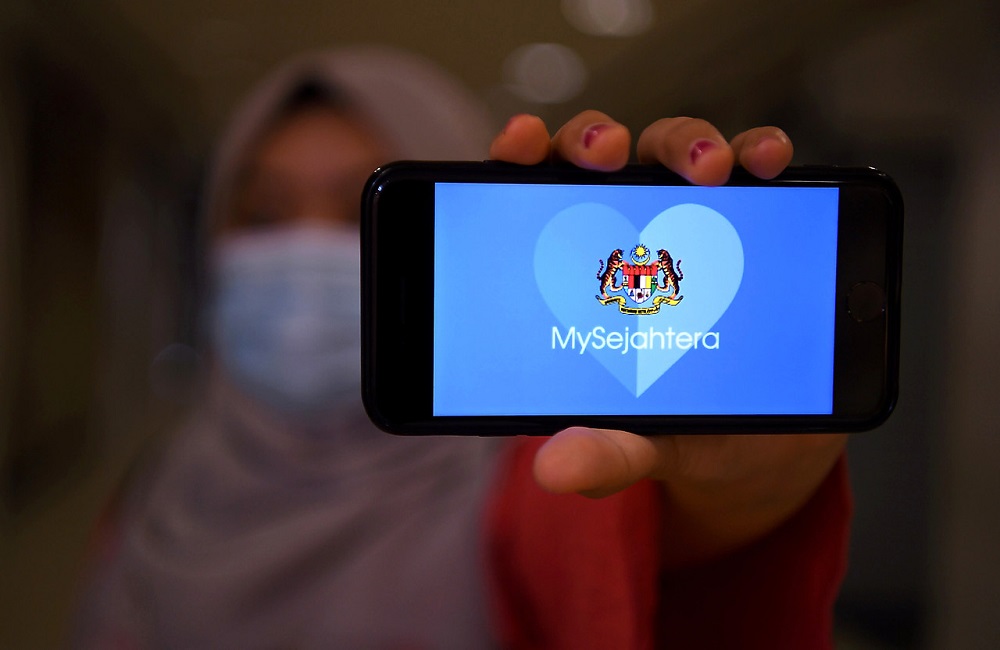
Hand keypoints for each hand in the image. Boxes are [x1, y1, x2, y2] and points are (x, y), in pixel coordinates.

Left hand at [490, 111, 845, 567]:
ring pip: (671, 151)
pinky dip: (758, 154)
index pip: (531, 201)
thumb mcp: (645, 444)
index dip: (518, 161)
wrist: (770, 443)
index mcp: (576, 277)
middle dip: (596, 140)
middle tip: (606, 154)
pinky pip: (753, 172)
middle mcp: (625, 234)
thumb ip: (604, 452)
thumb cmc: (687, 430)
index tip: (519, 144)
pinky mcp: (753, 224)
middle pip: (598, 159)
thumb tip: (553, 469)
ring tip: (711, 169)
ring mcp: (689, 221)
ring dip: (685, 144)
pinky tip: (770, 161)